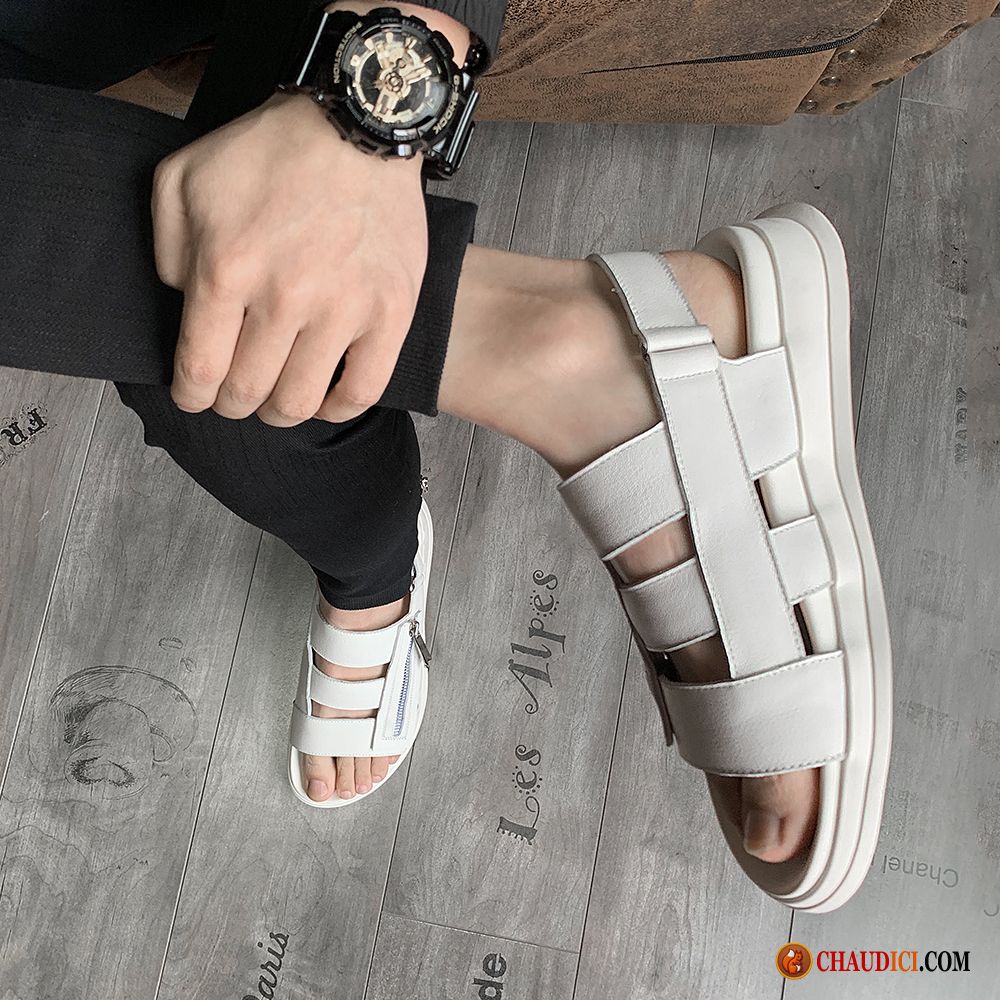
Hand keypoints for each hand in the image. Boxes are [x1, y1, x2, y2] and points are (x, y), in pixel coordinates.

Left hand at [152, 90, 426, 425]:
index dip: (190, 395)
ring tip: (276, 401)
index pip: (199, 368)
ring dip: (279, 412)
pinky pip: (362, 391)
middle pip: (247, 392)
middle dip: (231, 404)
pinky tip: (324, 400)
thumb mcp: (184, 179)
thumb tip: (185, 308)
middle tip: (234, 395)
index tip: (193, 396)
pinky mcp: (389, 313)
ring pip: (300, 402)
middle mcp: (284, 297)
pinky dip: (337, 410)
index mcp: (227, 267)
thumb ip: (167, 251)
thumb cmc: (271, 152)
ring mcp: (343, 308)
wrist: (358, 127)